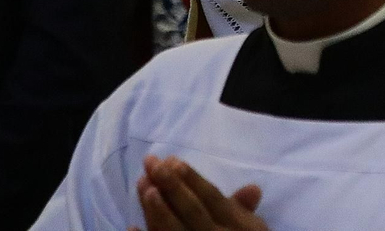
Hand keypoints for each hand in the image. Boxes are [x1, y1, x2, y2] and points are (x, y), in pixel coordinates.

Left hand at [133, 155, 266, 230]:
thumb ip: (244, 211)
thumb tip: (253, 188)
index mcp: (235, 226)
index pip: (212, 198)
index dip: (192, 179)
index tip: (172, 160)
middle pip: (191, 210)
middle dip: (171, 185)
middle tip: (151, 163)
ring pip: (173, 230)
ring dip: (156, 208)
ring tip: (142, 185)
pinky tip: (131, 226)